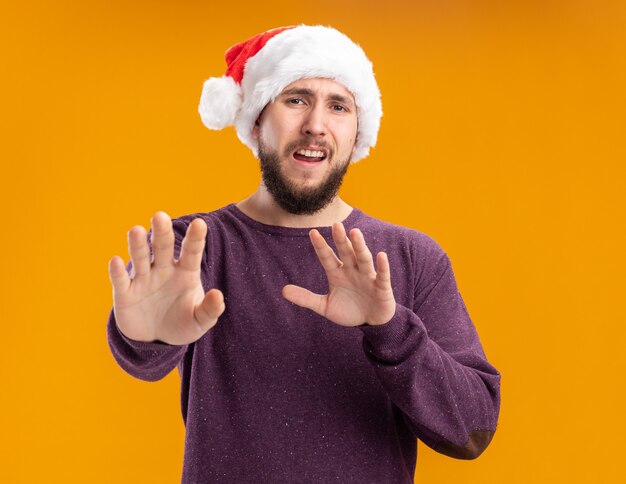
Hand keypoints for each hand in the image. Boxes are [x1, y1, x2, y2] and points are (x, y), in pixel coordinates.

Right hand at [108, 212, 224, 344]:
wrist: (157, 340)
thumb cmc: (183, 324)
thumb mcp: (200, 321)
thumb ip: (210, 309)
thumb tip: (218, 295)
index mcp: (185, 272)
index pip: (191, 252)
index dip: (195, 239)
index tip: (200, 224)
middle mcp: (163, 270)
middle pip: (162, 247)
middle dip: (161, 232)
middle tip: (160, 216)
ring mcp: (143, 280)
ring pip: (140, 257)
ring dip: (138, 245)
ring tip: (136, 230)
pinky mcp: (125, 294)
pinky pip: (121, 280)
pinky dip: (117, 271)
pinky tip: (116, 261)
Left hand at [282, 222, 395, 326]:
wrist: (370, 323)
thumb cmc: (348, 310)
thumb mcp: (324, 306)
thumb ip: (306, 298)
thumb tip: (283, 290)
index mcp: (337, 273)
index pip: (327, 257)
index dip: (320, 246)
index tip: (313, 232)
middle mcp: (352, 271)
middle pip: (346, 252)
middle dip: (341, 239)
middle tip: (336, 225)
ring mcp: (367, 277)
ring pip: (363, 259)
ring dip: (359, 246)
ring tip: (355, 233)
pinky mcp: (382, 287)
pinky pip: (382, 275)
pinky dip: (382, 266)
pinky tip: (380, 255)